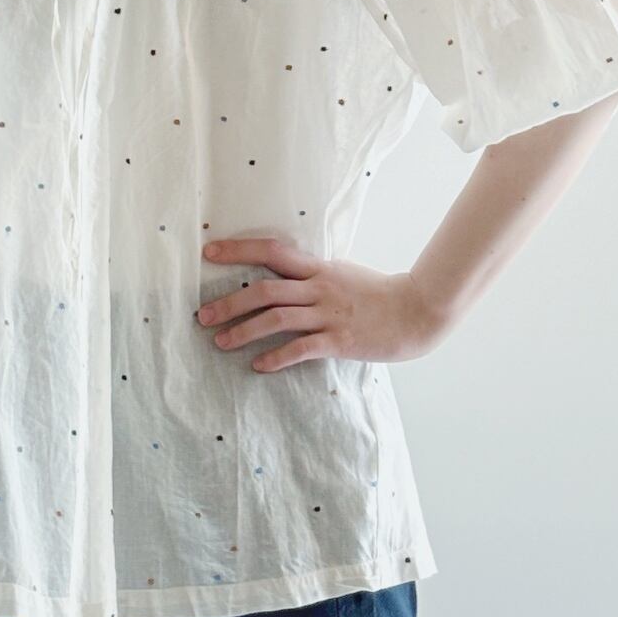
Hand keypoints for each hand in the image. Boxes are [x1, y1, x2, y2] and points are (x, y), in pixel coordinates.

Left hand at [197, 236, 450, 373]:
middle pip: (265, 290)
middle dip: (230, 303)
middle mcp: (319, 287)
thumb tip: (279, 276)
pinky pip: (301, 349)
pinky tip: (258, 366)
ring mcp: (328, 314)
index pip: (272, 251)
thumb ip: (311, 275)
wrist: (415, 311)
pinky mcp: (339, 341)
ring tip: (220, 342)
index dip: (239, 250)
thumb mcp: (341, 274)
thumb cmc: (376, 294)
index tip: (209, 253)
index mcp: (318, 268)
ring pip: (276, 319)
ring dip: (244, 331)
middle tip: (202, 316)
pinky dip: (276, 357)